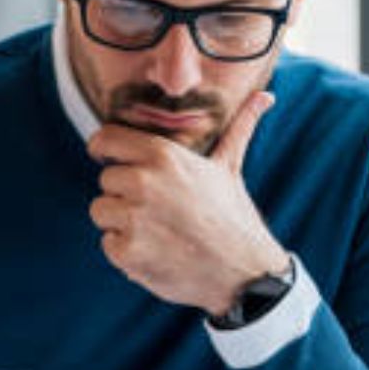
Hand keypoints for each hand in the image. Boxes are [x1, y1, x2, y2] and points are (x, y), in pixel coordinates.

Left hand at [88, 90, 288, 315]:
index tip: (113, 160)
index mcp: (163, 155)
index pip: (105, 139)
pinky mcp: (127, 252)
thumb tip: (267, 96)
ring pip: (102, 210)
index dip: (107, 150)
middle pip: (106, 179)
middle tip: (160, 208)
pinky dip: (127, 251)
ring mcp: (134, 218)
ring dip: (122, 222)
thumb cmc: (234, 216)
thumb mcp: (230, 167)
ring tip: (158, 229)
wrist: (244, 273)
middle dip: (126, 193)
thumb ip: (240, 126)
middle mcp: (144, 182)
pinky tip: (156, 250)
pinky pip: (108, 243)